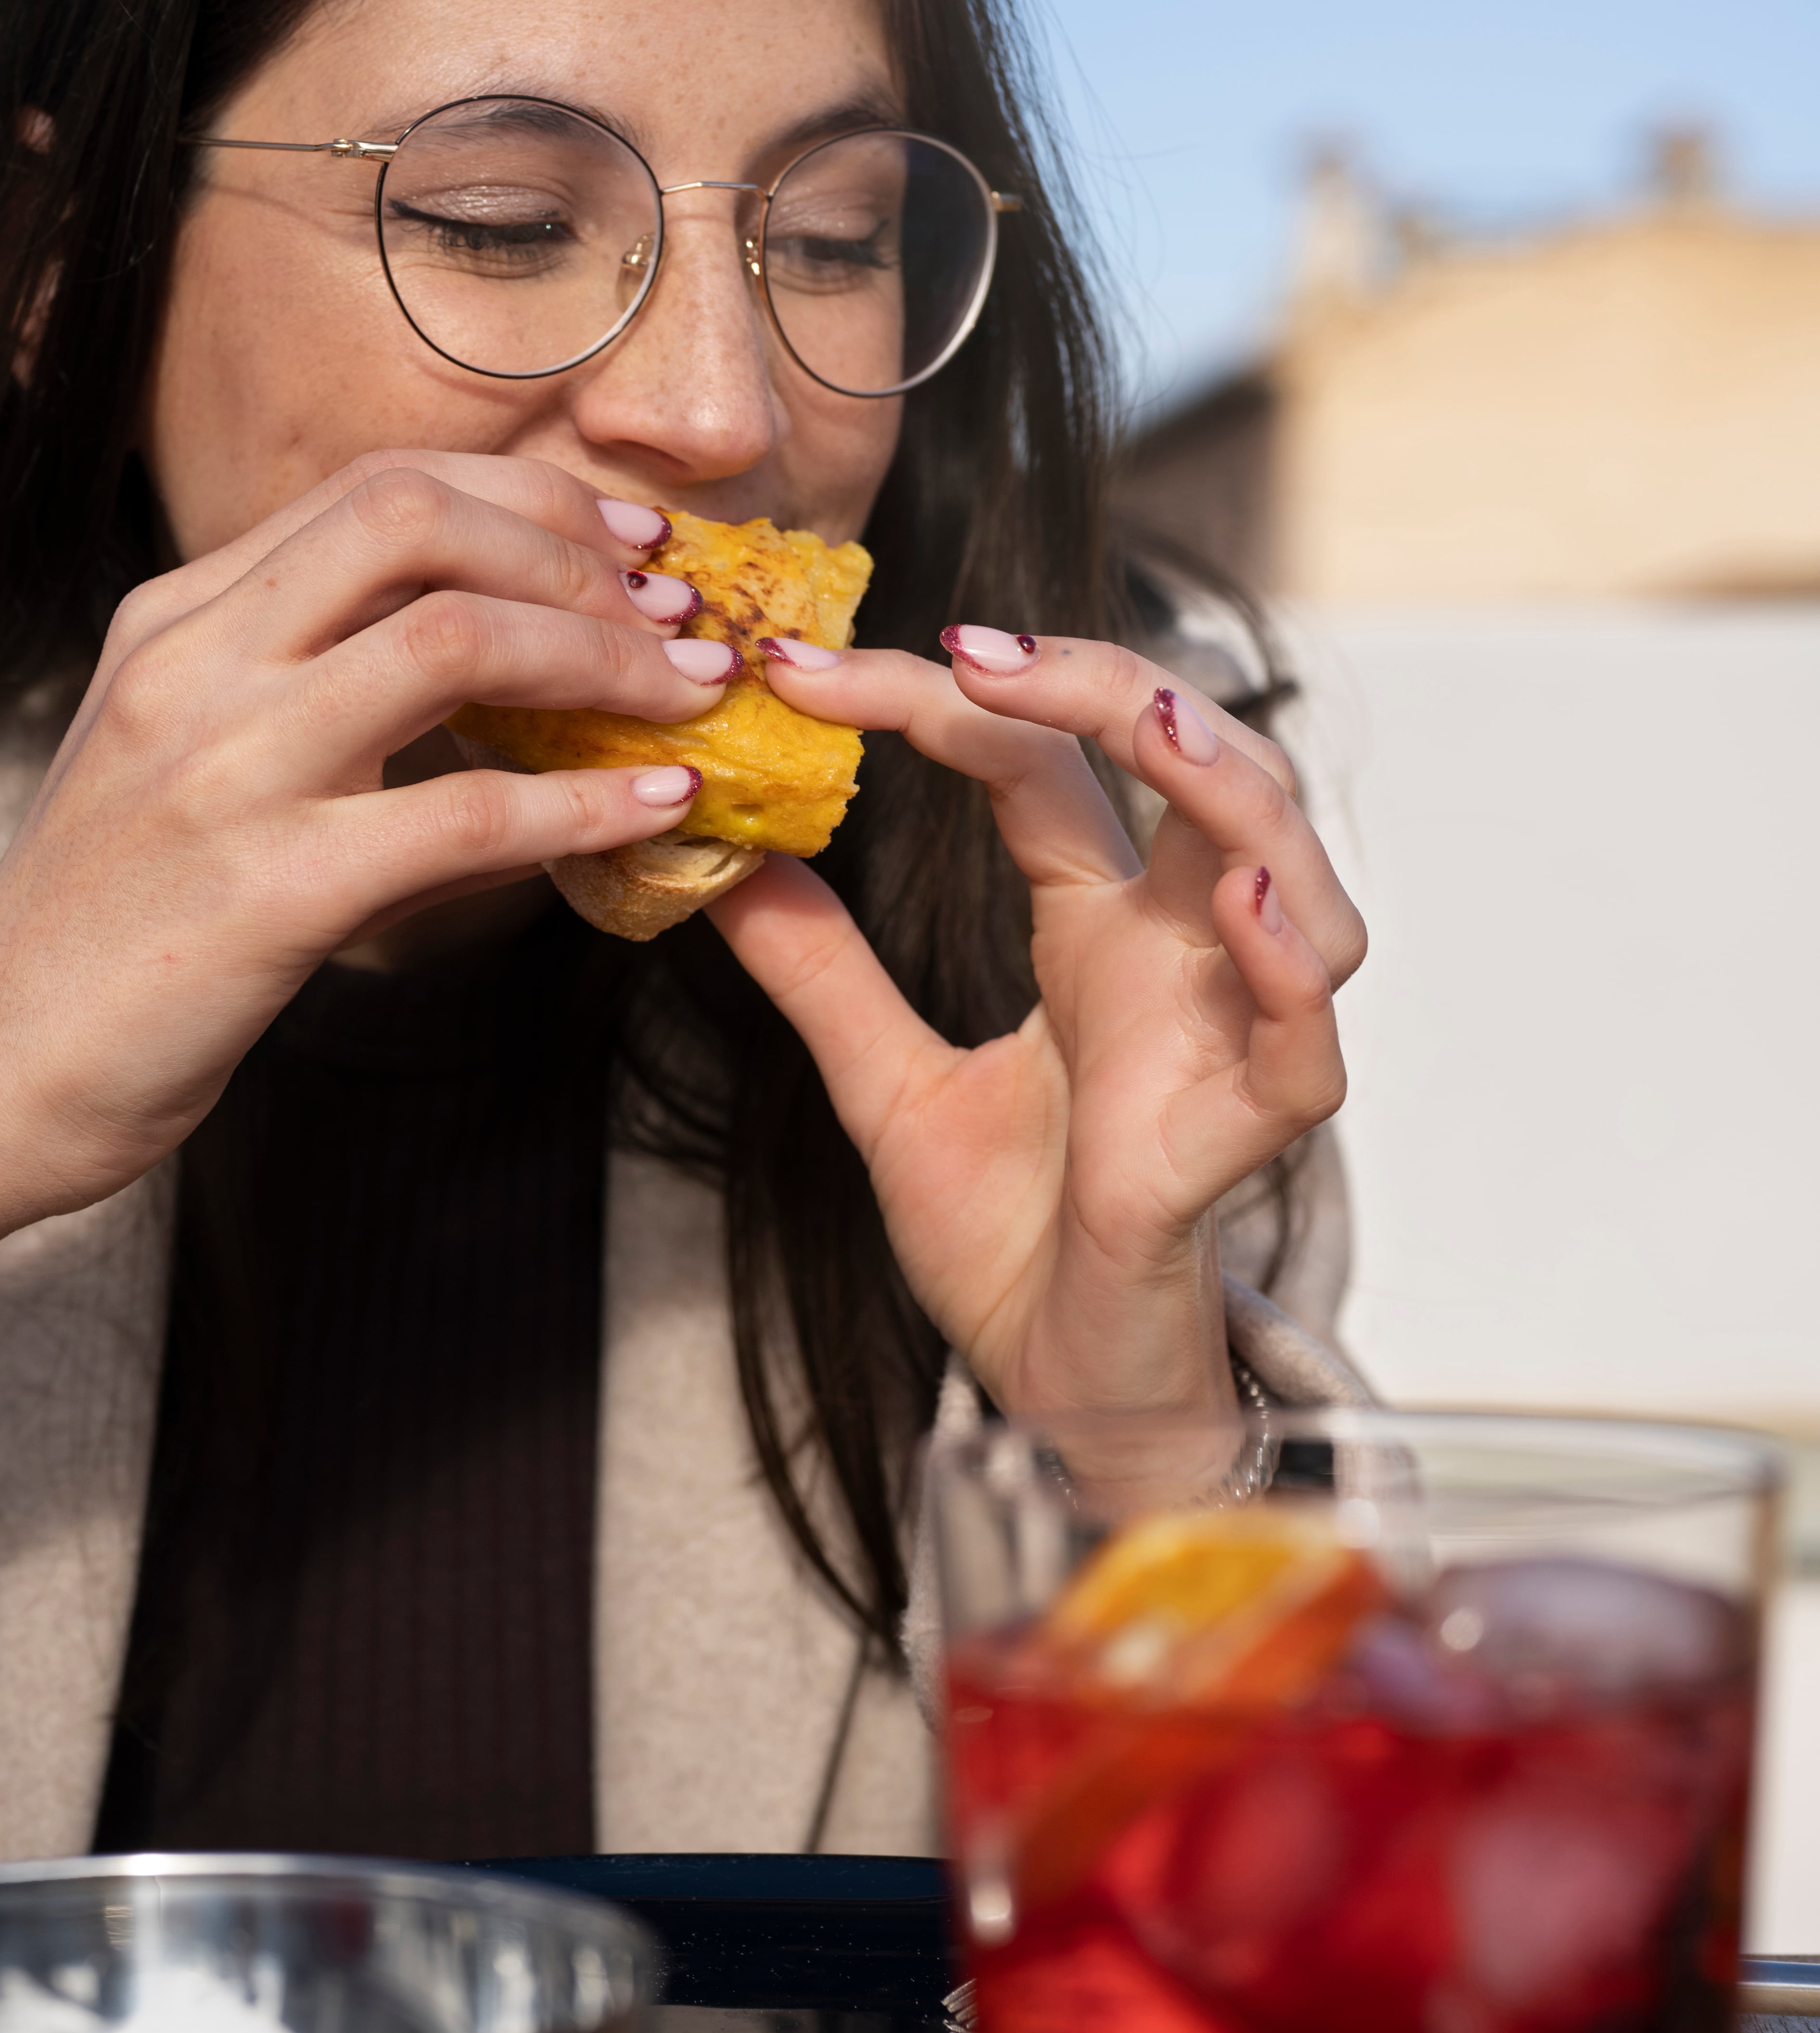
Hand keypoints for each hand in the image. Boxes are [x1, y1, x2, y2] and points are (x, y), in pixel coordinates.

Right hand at [0, 454, 733, 1413]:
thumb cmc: (105, 932)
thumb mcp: (187, 766)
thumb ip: (303, 695)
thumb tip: (485, 669)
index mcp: (174, 621)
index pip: (374, 491)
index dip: (525, 502)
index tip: (623, 549)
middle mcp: (192, 666)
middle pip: (415, 519)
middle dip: (571, 552)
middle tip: (672, 616)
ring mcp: (222, 772)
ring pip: (450, 640)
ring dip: (600, 658)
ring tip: (688, 697)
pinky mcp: (265, 890)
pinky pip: (463, 815)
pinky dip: (585, 807)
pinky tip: (656, 811)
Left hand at [711, 630, 1367, 1422]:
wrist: (1048, 1381)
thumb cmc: (1009, 1233)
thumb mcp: (882, 1086)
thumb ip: (822, 972)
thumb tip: (727, 859)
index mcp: (1096, 926)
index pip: (1040, 766)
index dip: (940, 700)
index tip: (803, 666)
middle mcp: (1178, 957)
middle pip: (1199, 772)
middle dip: (1110, 687)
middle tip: (983, 651)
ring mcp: (1225, 1039)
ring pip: (1289, 877)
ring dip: (1231, 790)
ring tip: (1147, 723)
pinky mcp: (1243, 1139)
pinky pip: (1304, 1043)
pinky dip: (1286, 971)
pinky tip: (1243, 912)